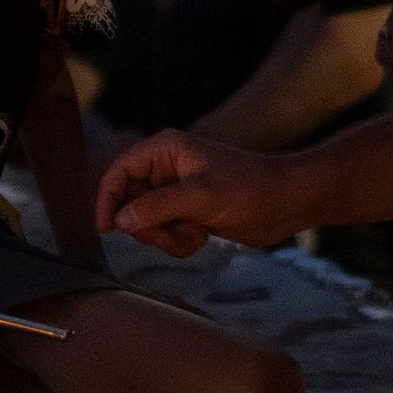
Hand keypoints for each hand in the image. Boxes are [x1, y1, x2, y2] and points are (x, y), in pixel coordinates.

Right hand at [96, 129, 295, 256]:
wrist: (286, 203)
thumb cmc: (250, 189)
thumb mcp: (201, 196)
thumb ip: (157, 207)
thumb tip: (120, 221)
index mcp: (165, 150)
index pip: (119, 172)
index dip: (107, 199)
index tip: (106, 229)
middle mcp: (166, 168)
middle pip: (129, 204)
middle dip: (149, 226)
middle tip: (173, 232)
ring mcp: (176, 192)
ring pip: (146, 224)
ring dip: (167, 237)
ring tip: (196, 233)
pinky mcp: (187, 212)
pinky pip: (165, 234)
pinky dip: (179, 242)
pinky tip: (203, 236)